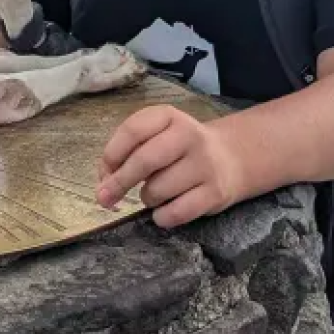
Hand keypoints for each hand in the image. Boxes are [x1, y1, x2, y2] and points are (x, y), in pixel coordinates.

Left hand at [95, 106, 243, 228]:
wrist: (230, 158)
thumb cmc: (178, 149)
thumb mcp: (154, 137)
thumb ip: (126, 153)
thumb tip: (104, 184)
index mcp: (168, 116)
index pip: (132, 131)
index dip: (111, 155)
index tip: (104, 173)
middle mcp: (189, 135)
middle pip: (145, 160)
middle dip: (119, 182)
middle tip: (105, 198)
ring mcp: (204, 164)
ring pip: (158, 189)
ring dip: (147, 198)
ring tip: (154, 193)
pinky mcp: (215, 192)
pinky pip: (177, 212)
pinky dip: (162, 217)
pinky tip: (163, 211)